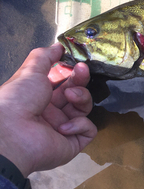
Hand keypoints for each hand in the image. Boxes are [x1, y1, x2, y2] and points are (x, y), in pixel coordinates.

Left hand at [0, 43, 96, 176]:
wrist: (12, 133)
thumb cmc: (16, 101)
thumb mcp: (30, 71)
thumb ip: (45, 56)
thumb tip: (57, 46)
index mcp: (39, 97)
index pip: (64, 82)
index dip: (72, 72)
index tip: (77, 62)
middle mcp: (51, 113)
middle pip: (77, 93)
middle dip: (80, 81)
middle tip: (81, 71)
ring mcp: (63, 128)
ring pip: (84, 109)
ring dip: (81, 99)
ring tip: (70, 97)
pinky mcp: (72, 142)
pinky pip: (87, 130)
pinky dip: (79, 125)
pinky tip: (63, 126)